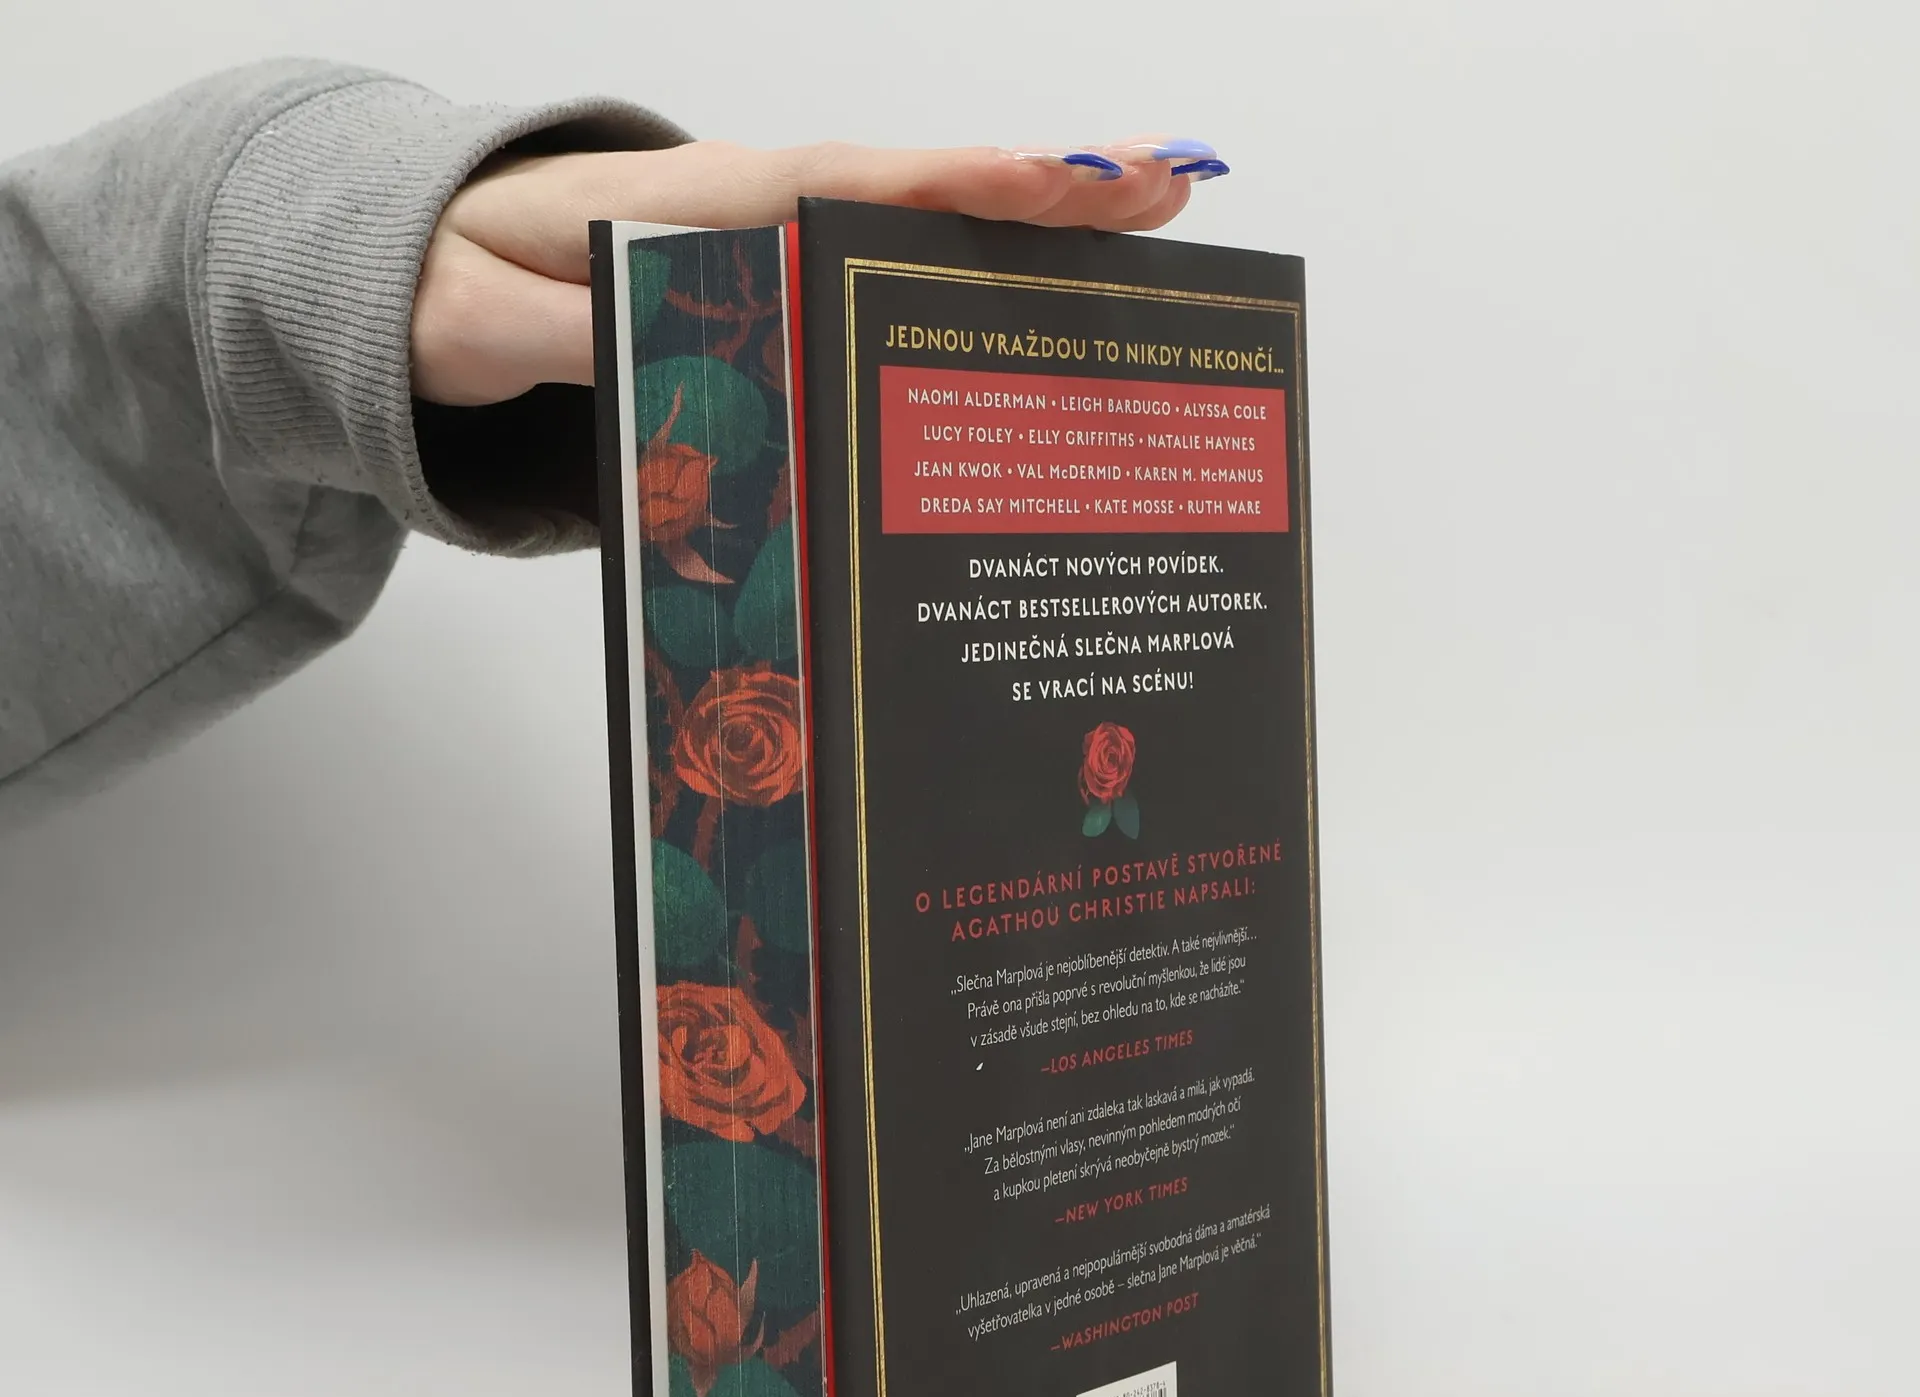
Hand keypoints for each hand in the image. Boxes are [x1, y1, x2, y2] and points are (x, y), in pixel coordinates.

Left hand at [412, 138, 1221, 406]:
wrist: (414, 273)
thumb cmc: (446, 283)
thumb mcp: (485, 319)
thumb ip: (567, 339)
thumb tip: (656, 353)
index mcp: (695, 203)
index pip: (847, 189)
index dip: (956, 187)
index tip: (1062, 182)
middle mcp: (752, 207)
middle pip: (917, 193)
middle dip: (1044, 190)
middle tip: (1172, 181)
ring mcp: (769, 242)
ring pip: (916, 230)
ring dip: (1029, 229)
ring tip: (1149, 222)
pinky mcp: (770, 282)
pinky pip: (882, 274)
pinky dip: (967, 274)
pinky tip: (1037, 301)